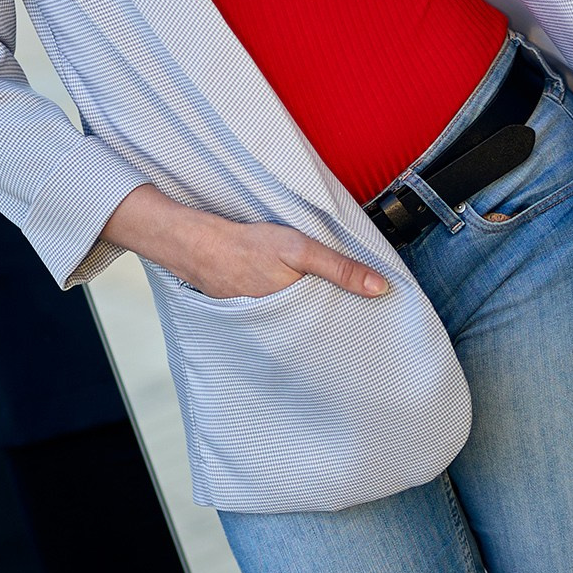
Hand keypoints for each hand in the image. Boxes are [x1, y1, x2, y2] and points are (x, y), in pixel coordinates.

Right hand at [102, 185, 392, 300]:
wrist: (192, 245)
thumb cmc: (245, 246)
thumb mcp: (298, 250)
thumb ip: (339, 268)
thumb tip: (380, 287)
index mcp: (297, 312)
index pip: (333, 325)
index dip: (350, 322)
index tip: (371, 321)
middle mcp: (279, 323)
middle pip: (314, 327)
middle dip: (330, 324)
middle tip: (350, 317)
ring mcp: (260, 318)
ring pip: (293, 321)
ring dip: (306, 317)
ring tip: (323, 310)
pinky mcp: (245, 310)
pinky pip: (271, 315)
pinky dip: (281, 309)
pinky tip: (285, 297)